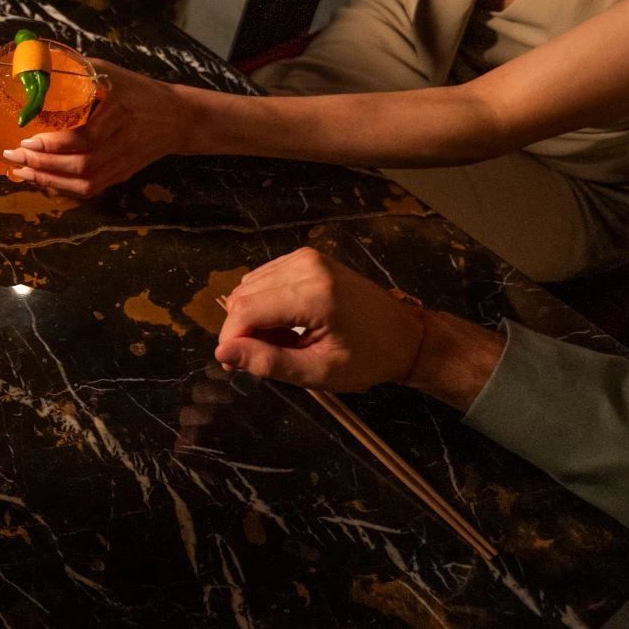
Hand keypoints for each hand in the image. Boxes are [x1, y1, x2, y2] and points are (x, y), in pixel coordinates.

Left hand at [1, 62, 187, 196]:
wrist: (177, 117)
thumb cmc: (138, 90)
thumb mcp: (111, 73)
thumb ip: (77, 70)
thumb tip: (35, 63)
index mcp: (120, 113)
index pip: (87, 137)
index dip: (55, 144)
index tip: (27, 139)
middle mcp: (123, 142)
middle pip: (82, 165)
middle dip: (43, 165)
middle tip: (13, 156)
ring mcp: (123, 163)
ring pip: (85, 183)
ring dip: (49, 181)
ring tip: (21, 171)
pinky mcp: (122, 175)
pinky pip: (90, 189)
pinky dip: (63, 188)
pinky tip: (42, 179)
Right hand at [214, 248, 426, 392]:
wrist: (406, 336)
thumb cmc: (368, 360)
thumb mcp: (318, 372)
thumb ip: (268, 361)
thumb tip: (222, 351)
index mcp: (312, 294)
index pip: (245, 310)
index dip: (231, 339)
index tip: (233, 365)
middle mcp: (306, 266)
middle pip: (244, 295)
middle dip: (241, 329)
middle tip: (258, 358)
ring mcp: (307, 257)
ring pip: (250, 286)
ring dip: (252, 316)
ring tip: (277, 341)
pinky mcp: (307, 257)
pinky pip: (265, 278)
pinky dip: (264, 302)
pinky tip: (284, 322)